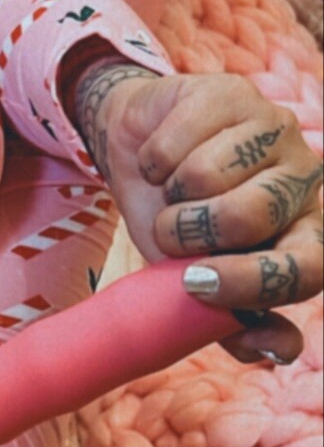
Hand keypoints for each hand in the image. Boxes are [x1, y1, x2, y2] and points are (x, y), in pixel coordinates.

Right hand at [85, 67, 322, 364]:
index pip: (307, 269)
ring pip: (207, 178)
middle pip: (249, 217)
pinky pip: (178, 143)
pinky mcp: (233, 94)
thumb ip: (233, 321)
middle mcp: (303, 180)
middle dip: (190, 232)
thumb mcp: (194, 283)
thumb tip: (280, 352)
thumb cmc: (176, 222)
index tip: (195, 285)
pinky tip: (159, 158)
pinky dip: (152, 161)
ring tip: (169, 192)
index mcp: (305, 234)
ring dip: (168, 196)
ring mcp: (273, 130)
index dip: (253, 283)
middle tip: (172, 231)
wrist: (138, 154)